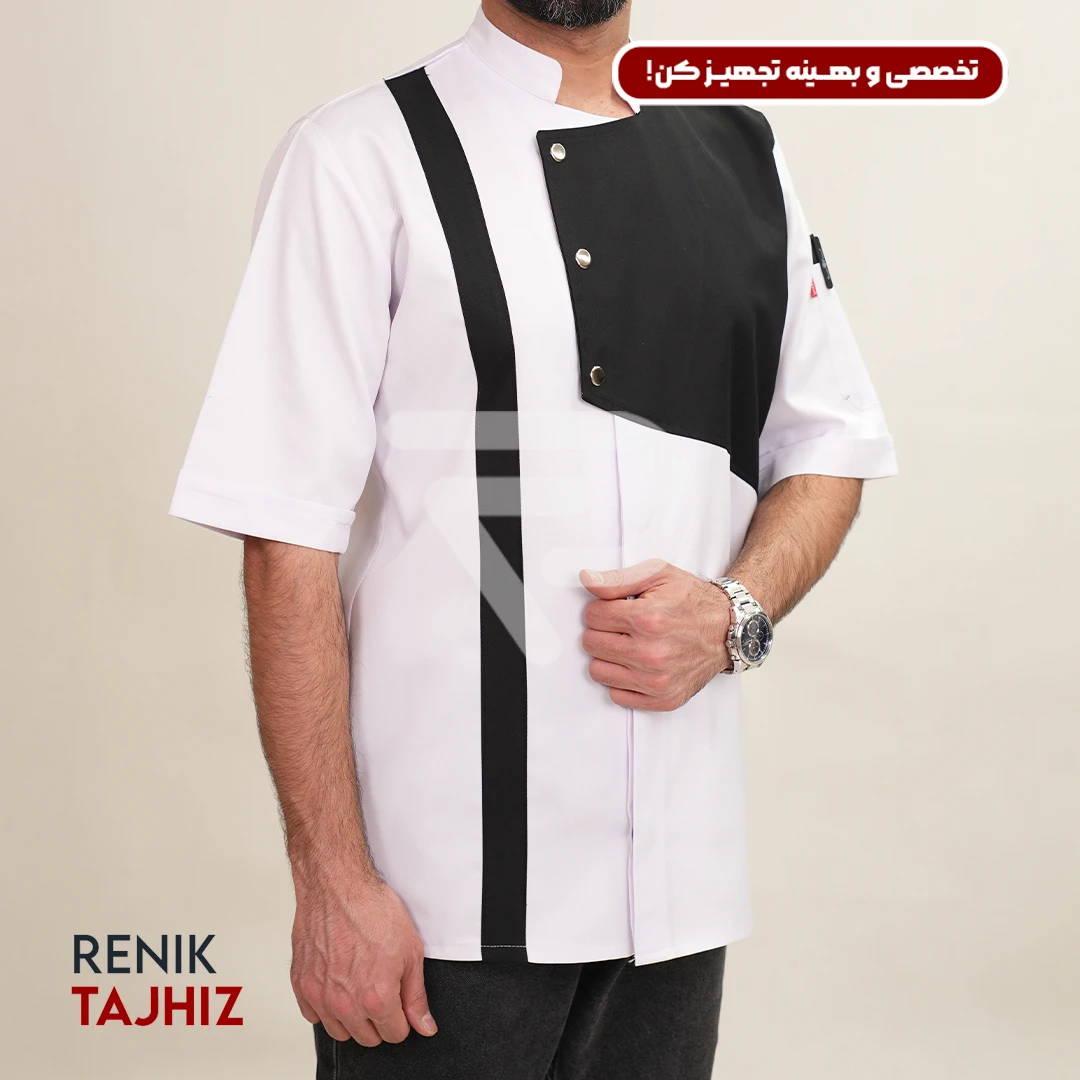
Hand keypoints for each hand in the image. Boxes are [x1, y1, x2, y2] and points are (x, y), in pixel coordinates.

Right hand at [290, 865, 436, 1045]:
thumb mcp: (411, 951)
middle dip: (379, 1020)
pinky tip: (337, 984)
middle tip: (382, 990)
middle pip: (367, 1037)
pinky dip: (325, 1006)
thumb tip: (424, 1025)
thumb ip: (416, 995)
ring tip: (360, 988)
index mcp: (376, 998)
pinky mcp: (301, 984)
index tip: (400, 1002)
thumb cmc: (373, 910)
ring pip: (339, 1031)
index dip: (402, 1018)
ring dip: (352, 1018)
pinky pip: (313, 1015)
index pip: (394, 1034)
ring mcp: (320, 995)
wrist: (338, 886)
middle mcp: (345, 1004)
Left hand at [579, 558, 732, 710]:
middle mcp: (651, 653)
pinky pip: (617, 695)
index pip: (591, 616)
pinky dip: (622, 680)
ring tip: (628, 644)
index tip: (616, 608)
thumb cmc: (692, 600)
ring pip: (598, 671)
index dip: (601, 608)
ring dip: (608, 657)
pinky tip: (636, 664)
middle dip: (602, 631)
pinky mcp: (663, 699)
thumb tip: (586, 579)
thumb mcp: (658, 574)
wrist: (728, 628)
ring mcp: (657, 680)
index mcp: (647, 619)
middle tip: (622, 626)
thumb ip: (618, 579)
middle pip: (591, 643)